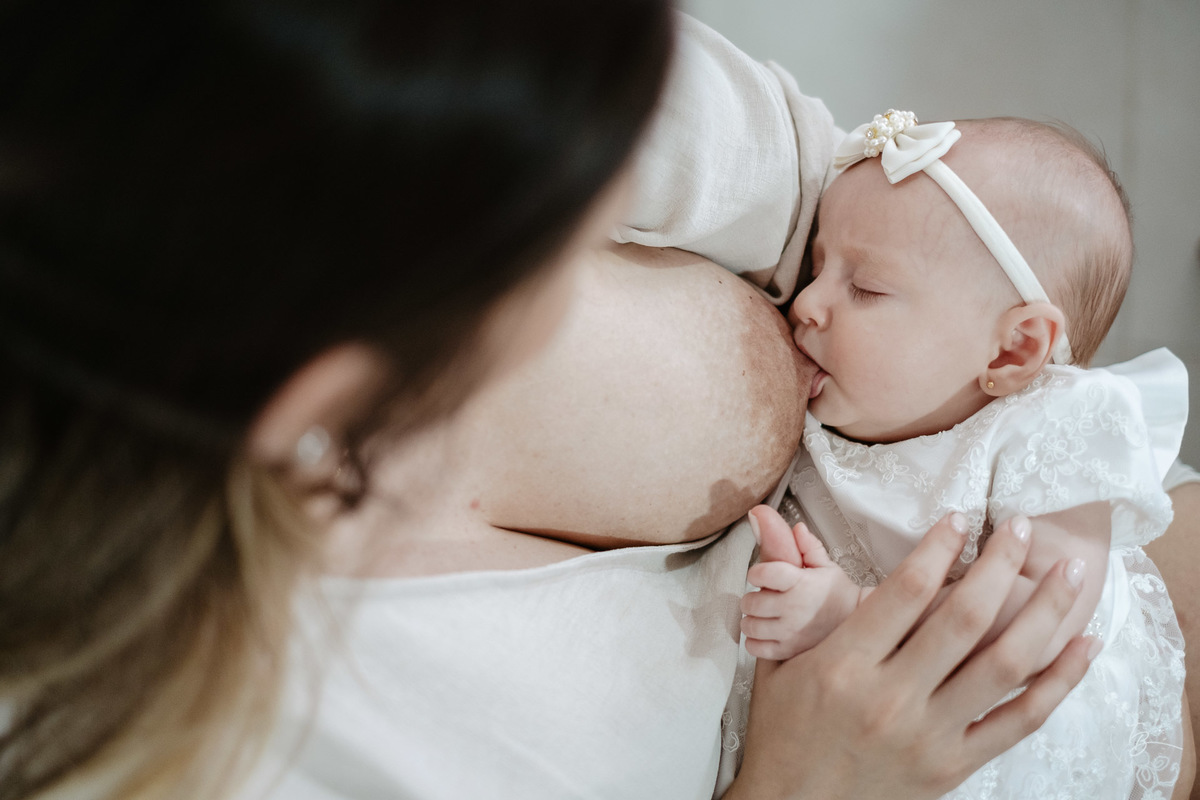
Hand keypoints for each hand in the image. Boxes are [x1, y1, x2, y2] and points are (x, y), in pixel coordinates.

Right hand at [724, 513, 1097, 799]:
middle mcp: (891, 699)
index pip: (904, 592)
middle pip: (963, 618)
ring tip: (1070, 573)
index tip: (960, 519)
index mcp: (843, 666)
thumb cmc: (781, 730)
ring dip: (1045, 612)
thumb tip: (772, 522)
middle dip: (1001, 564)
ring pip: (1004, 664)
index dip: (938, 548)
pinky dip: (1060, 681)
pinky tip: (1083, 645)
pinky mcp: (954, 766)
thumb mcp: (774, 659)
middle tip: (1023, 528)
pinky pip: (1021, 720)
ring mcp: (929, 736)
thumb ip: (787, 589)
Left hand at [742, 506, 861, 658]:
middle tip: (761, 597)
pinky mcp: (789, 651)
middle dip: (751, 597)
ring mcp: (790, 632)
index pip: (764, 573)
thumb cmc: (839, 595)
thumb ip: (808, 547)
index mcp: (801, 584)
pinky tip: (763, 634)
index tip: (759, 575)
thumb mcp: (827, 567)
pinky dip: (754, 641)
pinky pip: (757, 649)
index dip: (756, 573)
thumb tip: (797, 528)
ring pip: (750, 626)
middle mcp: (794, 609)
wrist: (859, 625)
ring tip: (761, 615)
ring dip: (751, 619)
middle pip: (751, 602)